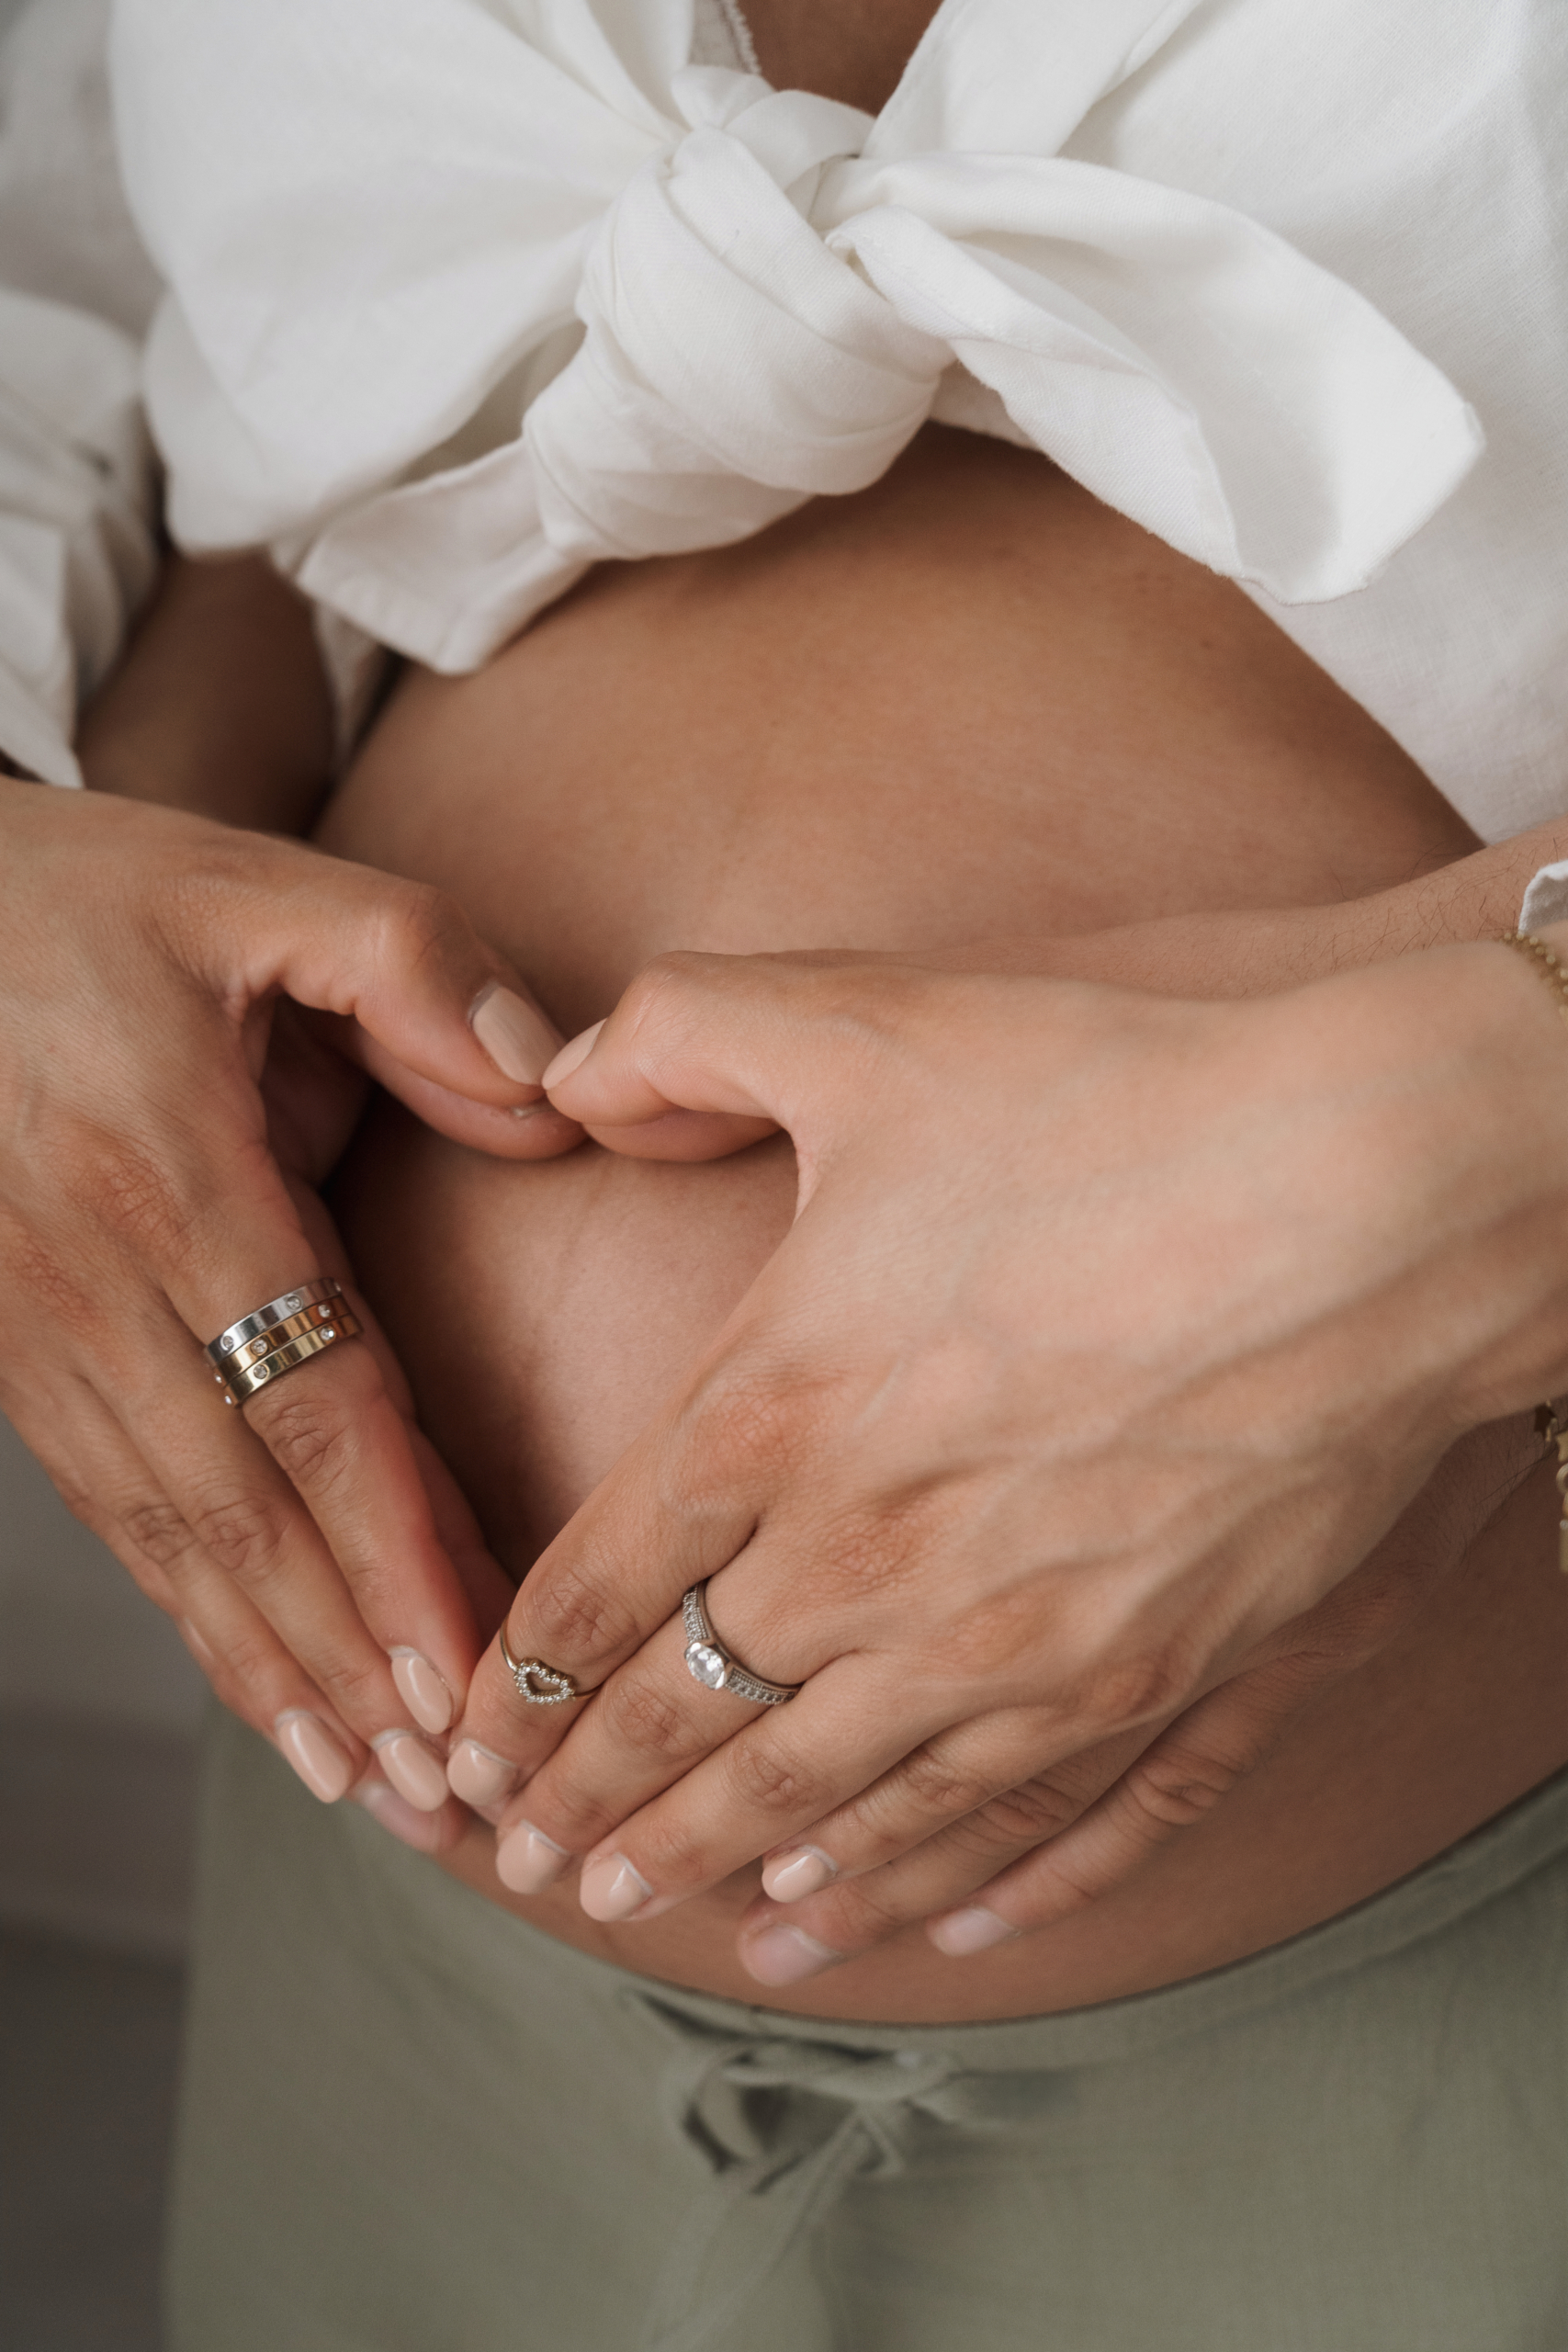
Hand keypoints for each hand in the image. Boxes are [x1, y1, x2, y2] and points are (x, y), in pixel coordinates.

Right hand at [0, 777, 579, 1815]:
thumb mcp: (259, 886)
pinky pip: (123, 1524)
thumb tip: (552, 1097)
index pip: (310, 1403)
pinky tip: (272, 1703)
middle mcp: (96, 1295)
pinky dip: (204, 1626)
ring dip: (281, 1678)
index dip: (392, 1546)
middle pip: (246, 1517)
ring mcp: (43, 1347)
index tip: (467, 1669)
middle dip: (354, 1661)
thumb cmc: (88, 904)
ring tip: (380, 1795)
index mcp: (171, 1183)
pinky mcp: (24, 1370)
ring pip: (176, 1549)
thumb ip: (419, 969)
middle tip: (456, 1792)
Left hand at [446, 943, 1567, 1969]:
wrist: (1378, 1188)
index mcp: (773, 1415)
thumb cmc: (1119, 1098)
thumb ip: (676, 1035)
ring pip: (831, 1800)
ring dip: (727, 1864)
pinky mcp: (1152, 1673)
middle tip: (535, 1864)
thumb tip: (564, 1082)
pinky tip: (899, 1920)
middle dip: (595, 1804)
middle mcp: (871, 1563)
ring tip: (662, 1914)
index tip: (470, 1749)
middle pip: (690, 1723)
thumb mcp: (863, 1018)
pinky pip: (1015, 1822)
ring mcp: (1015, 1642)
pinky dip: (934, 1881)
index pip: (597, 1596)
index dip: (514, 1689)